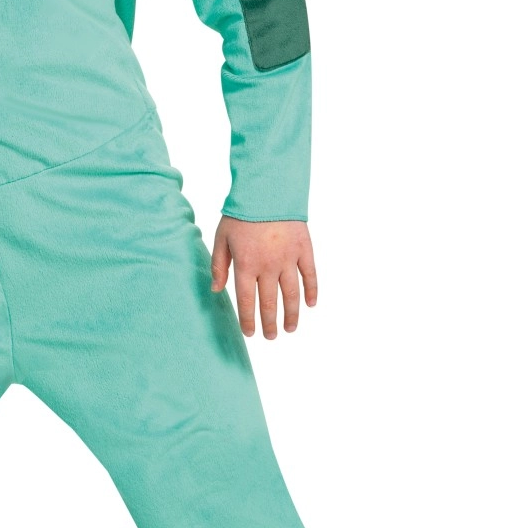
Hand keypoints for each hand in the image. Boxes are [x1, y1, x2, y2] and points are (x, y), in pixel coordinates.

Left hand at [210, 216, 317, 338]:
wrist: (268, 190)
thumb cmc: (241, 214)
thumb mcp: (222, 237)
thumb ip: (219, 265)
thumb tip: (216, 290)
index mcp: (246, 265)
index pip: (247, 300)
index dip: (248, 320)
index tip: (250, 333)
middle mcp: (268, 266)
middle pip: (270, 302)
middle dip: (270, 323)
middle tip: (270, 337)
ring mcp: (288, 259)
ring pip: (292, 294)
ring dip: (291, 314)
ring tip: (290, 329)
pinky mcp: (304, 249)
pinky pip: (310, 275)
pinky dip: (311, 291)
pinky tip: (310, 305)